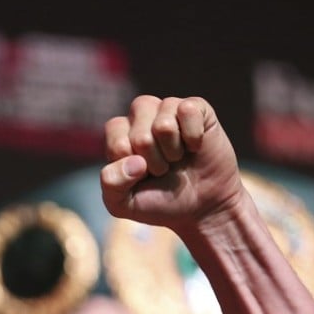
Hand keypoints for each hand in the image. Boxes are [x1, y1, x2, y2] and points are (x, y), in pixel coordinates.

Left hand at [100, 96, 243, 231]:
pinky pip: (187, 110)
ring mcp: (167, 109)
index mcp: (118, 135)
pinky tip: (194, 145)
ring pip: (163, 125)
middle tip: (163, 169)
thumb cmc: (158, 201)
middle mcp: (140, 117)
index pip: (117, 144)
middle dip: (154, 163)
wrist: (202, 206)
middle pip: (140, 137)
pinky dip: (193, 136)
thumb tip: (135, 161)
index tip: (142, 176)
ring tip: (176, 157)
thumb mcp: (123, 203)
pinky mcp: (196, 107)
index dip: (132, 167)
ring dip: (173, 151)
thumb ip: (112, 183)